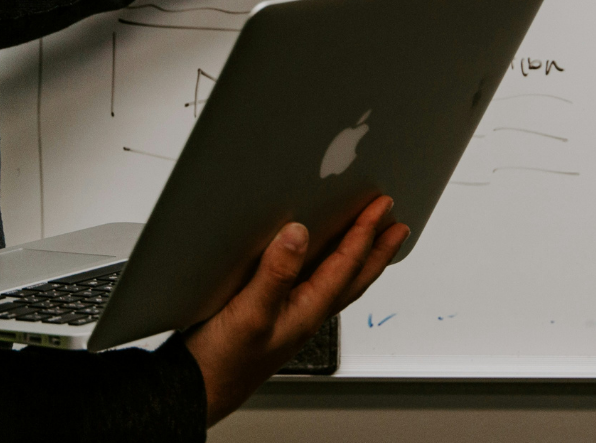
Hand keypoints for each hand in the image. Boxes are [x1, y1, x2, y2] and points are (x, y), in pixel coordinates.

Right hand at [185, 196, 409, 426]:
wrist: (198, 389)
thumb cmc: (224, 362)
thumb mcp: (251, 312)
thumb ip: (276, 273)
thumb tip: (299, 234)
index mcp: (308, 310)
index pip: (347, 264)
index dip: (366, 232)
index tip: (381, 207)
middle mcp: (306, 313)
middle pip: (355, 277)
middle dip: (378, 250)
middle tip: (398, 226)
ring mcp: (293, 316)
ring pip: (339, 283)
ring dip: (360, 259)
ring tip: (373, 241)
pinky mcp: (274, 316)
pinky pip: (316, 287)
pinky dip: (329, 269)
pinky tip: (318, 263)